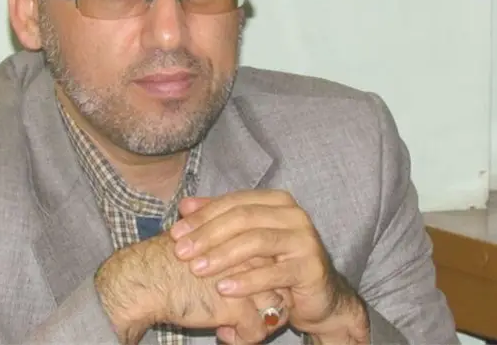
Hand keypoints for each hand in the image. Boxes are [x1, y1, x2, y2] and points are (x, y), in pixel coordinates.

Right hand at [94, 231, 289, 344]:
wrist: (147, 279)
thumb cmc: (168, 261)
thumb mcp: (202, 241)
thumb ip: (224, 243)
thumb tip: (240, 250)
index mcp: (245, 237)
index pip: (275, 262)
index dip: (266, 281)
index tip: (249, 293)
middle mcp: (253, 256)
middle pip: (281, 285)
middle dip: (269, 305)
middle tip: (246, 313)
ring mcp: (248, 281)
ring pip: (276, 310)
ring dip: (259, 323)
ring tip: (232, 326)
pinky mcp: (239, 306)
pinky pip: (258, 331)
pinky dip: (242, 339)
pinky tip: (222, 334)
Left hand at [169, 190, 370, 343]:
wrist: (320, 296)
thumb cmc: (277, 263)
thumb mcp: (246, 239)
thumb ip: (219, 218)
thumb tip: (184, 205)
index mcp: (277, 201)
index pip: (234, 202)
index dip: (203, 215)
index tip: (176, 232)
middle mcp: (294, 215)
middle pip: (243, 218)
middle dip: (208, 235)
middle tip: (181, 251)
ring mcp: (305, 240)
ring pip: (257, 242)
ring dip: (223, 255)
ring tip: (197, 269)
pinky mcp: (311, 268)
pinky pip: (274, 273)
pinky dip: (246, 281)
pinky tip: (224, 289)